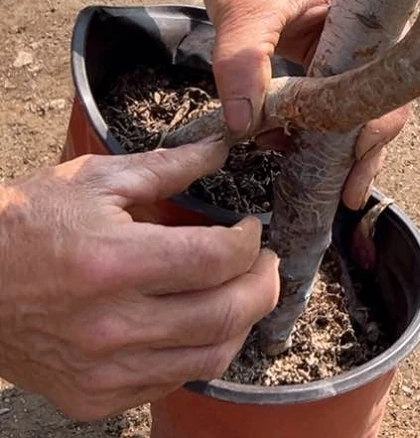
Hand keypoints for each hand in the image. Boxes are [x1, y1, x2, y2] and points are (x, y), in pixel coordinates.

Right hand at [0, 141, 278, 420]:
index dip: (250, 243)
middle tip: (268, 263)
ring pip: (208, 357)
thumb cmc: (26, 225)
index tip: (252, 229)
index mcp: (114, 264)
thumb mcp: (96, 180)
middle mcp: (111, 326)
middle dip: (264, 284)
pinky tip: (200, 323)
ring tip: (244, 292)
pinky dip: (199, 353)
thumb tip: (222, 147)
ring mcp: (102, 371)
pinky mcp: (92, 398)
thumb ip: (169, 166)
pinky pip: (171, 382)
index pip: (216, 259)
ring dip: (241, 322)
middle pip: (224, 314)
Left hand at [195, 0, 409, 207]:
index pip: (389, 79)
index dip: (375, 127)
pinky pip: (333, 96)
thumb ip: (243, 62)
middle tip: (345, 195)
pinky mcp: (327, 52)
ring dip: (340, 143)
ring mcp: (351, 42)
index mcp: (375, 7)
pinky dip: (317, 126)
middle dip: (365, 149)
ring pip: (359, 103)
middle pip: (382, 98)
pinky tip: (293, 152)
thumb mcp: (243, 7)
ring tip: (320, 186)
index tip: (354, 167)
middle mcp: (373, 28)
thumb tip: (245, 126)